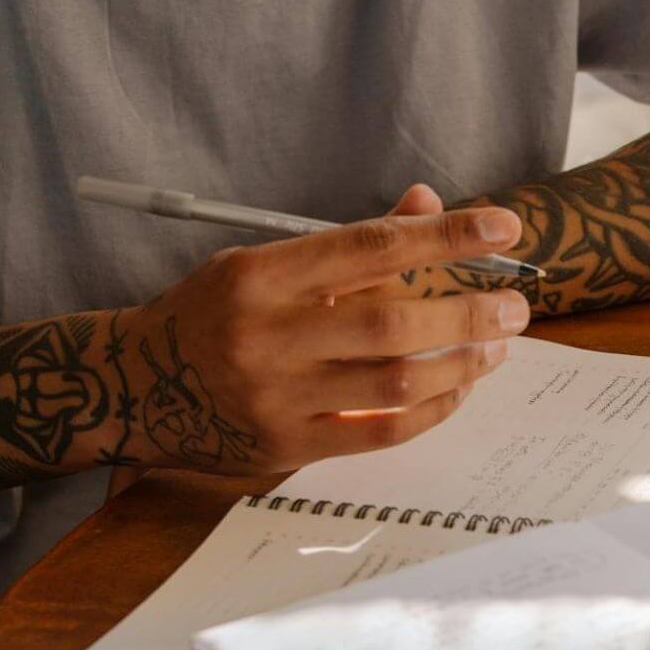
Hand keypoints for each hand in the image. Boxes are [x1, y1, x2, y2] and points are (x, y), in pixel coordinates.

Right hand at [116, 186, 529, 473]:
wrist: (134, 387)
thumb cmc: (215, 316)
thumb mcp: (266, 263)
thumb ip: (350, 243)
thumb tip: (427, 203)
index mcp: (261, 274)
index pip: (370, 245)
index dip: (443, 234)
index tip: (502, 226)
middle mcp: (268, 334)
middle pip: (391, 321)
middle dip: (466, 312)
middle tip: (515, 307)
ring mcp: (277, 395)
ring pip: (394, 381)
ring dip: (461, 365)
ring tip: (497, 348)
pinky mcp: (287, 445)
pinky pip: (381, 430)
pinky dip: (432, 409)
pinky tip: (459, 389)